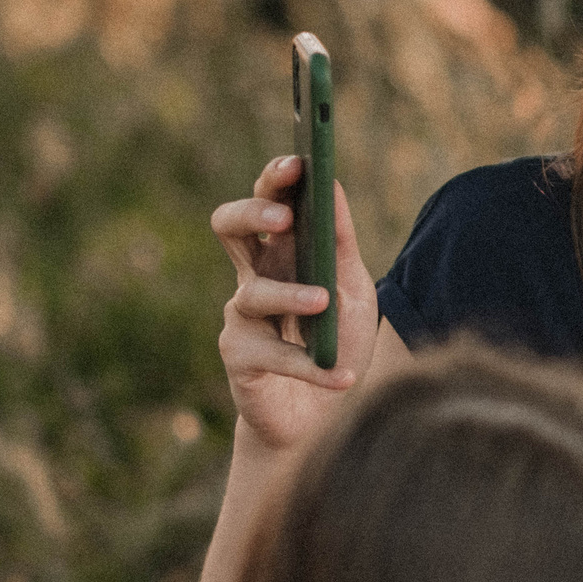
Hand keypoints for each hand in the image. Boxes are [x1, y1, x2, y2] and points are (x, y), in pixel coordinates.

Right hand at [209, 155, 379, 450]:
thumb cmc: (337, 344)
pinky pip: (275, 355)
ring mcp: (242, 317)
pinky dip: (314, 367)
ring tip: (323, 301)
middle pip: (229, 226)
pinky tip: (344, 377)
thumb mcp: (353, 291)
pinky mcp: (240, 358)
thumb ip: (341, 243)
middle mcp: (254, 276)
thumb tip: (333, 185)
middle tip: (283, 219)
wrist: (325, 418)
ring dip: (291, 295)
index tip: (298, 163)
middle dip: (252, 213)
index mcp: (281, 252)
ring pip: (252, 293)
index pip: (268, 200)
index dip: (275, 179)